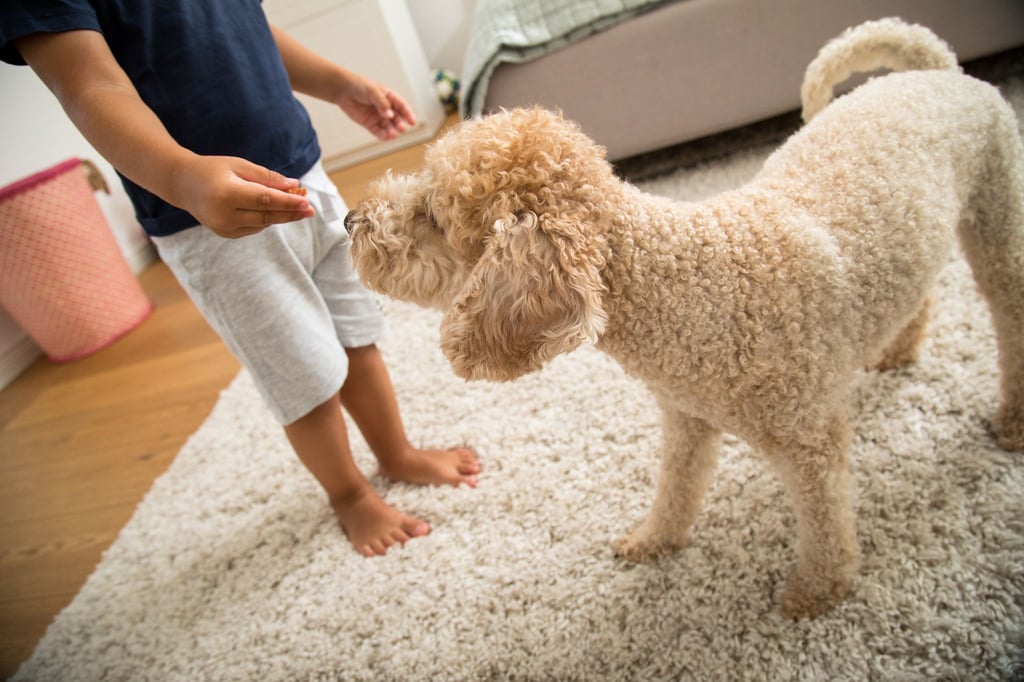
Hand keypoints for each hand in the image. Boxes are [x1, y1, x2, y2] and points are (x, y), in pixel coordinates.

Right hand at [171, 155, 314, 237]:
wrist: (183, 184)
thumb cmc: (213, 169)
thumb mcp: (239, 165)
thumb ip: (267, 177)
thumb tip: (294, 184)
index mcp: (227, 194)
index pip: (265, 200)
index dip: (288, 202)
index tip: (307, 202)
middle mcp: (224, 214)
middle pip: (266, 216)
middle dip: (290, 213)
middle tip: (311, 210)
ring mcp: (224, 227)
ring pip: (262, 224)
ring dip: (281, 216)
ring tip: (299, 208)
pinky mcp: (225, 233)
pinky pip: (253, 228)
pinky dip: (266, 220)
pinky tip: (274, 211)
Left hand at [336, 75, 416, 140]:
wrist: (343, 90)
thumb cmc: (359, 86)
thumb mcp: (372, 91)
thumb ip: (381, 102)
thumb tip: (389, 115)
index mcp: (390, 98)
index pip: (402, 106)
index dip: (408, 114)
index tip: (412, 122)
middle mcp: (386, 109)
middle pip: (397, 119)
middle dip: (400, 124)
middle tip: (401, 128)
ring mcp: (378, 117)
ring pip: (388, 127)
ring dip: (392, 131)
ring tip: (393, 135)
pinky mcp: (370, 124)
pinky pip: (378, 131)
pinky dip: (382, 135)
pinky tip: (385, 137)